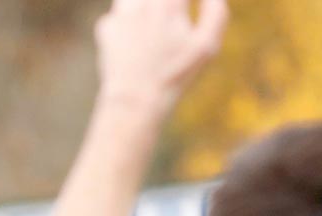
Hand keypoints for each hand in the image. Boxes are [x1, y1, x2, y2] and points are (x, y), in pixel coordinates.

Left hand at [94, 0, 227, 108]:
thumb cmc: (176, 75)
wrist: (137, 100)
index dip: (182, 3)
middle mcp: (144, 2)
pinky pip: (118, 13)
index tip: (183, 10)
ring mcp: (121, 12)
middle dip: (166, 6)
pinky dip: (127, 21)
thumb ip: (215, 13)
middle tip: (169, 20)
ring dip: (144, 6)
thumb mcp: (207, 46)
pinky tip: (134, 41)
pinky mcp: (106, 27)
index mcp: (170, 3)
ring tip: (152, 26)